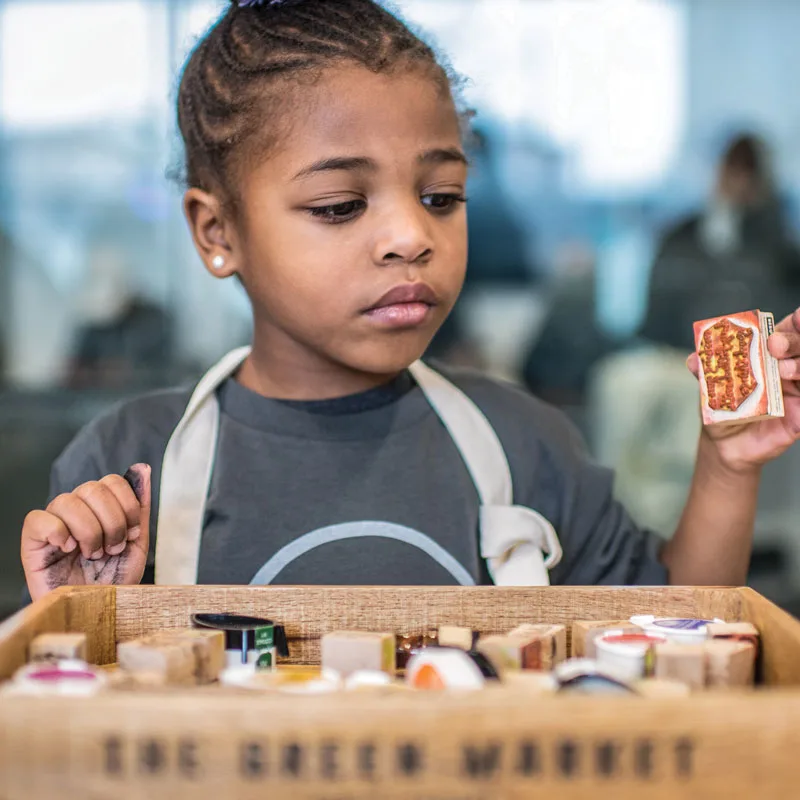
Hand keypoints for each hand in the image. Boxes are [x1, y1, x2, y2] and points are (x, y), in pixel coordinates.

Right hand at [21, 464, 150, 601]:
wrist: (97, 613)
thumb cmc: (114, 581)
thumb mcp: (137, 543)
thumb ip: (139, 506)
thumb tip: (143, 469)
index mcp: (100, 508)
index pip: (111, 481)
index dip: (127, 504)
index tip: (132, 534)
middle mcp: (75, 511)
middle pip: (92, 488)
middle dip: (112, 522)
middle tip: (112, 548)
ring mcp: (54, 524)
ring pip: (67, 501)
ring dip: (89, 531)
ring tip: (93, 554)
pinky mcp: (33, 542)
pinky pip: (38, 518)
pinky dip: (58, 531)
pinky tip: (69, 548)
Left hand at [687, 309, 799, 471]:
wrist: (724, 444)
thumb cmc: (721, 408)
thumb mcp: (710, 388)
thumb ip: (704, 371)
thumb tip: (694, 359)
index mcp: (768, 355)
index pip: (789, 330)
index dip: (798, 321)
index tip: (798, 316)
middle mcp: (787, 369)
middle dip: (793, 341)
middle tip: (774, 345)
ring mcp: (796, 391)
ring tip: (782, 371)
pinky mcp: (799, 416)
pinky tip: (795, 400)